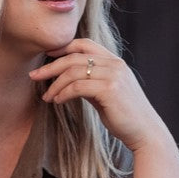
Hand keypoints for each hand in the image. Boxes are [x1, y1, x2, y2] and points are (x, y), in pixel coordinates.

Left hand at [28, 39, 171, 154]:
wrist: (144, 133)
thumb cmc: (125, 116)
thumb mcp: (106, 94)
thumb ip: (91, 82)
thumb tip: (68, 81)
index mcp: (115, 62)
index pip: (85, 44)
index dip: (63, 47)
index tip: (46, 56)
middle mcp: (115, 64)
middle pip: (74, 57)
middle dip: (50, 66)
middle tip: (34, 76)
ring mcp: (114, 75)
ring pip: (73, 71)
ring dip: (55, 84)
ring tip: (46, 96)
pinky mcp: (110, 89)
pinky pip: (77, 86)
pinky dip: (63, 93)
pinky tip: (56, 101)